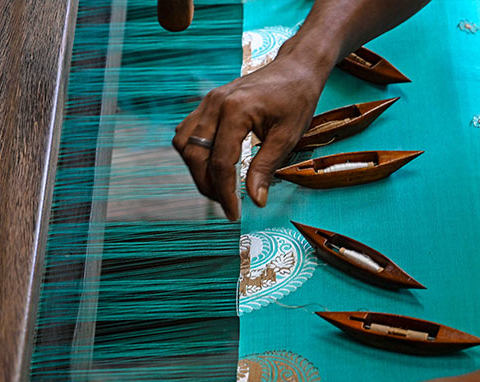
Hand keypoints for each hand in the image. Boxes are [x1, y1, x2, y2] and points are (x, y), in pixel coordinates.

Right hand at [172, 48, 329, 218]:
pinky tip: (212, 166)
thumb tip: (255, 200)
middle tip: (227, 204)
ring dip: (196, 170)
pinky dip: (194, 153)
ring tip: (219, 187)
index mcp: (235, 110)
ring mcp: (208, 101)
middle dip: (208, 185)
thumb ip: (266, 168)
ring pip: (184, 144)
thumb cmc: (296, 99)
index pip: (220, 162)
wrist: (295, 69)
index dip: (225, 193)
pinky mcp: (207, 104)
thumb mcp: (287, 137)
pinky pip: (187, 132)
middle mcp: (214, 104)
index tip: (234, 213)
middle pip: (195, 155)